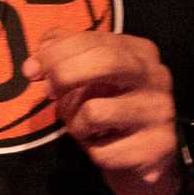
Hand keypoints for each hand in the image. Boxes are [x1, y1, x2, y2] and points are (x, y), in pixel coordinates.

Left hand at [29, 28, 181, 194]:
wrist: (145, 154)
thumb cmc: (108, 106)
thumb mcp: (88, 75)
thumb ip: (59, 58)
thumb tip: (32, 66)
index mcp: (139, 52)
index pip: (92, 40)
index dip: (54, 53)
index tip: (33, 72)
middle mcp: (156, 77)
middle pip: (105, 62)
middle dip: (65, 75)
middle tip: (50, 93)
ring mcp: (161, 112)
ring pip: (95, 112)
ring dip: (75, 124)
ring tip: (84, 128)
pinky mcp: (159, 147)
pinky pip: (104, 151)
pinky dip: (92, 152)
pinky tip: (105, 148)